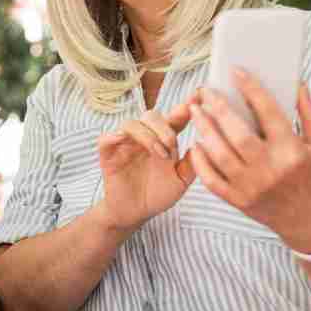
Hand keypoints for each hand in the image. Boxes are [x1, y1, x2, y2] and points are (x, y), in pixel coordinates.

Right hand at [95, 103, 196, 232]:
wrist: (136, 214)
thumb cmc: (158, 195)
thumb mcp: (181, 181)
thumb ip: (192, 163)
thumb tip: (204, 141)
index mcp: (164, 140)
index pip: (175, 117)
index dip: (185, 106)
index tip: (198, 97)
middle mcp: (145, 137)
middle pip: (151, 115)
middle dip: (164, 128)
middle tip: (172, 147)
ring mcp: (125, 144)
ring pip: (132, 123)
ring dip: (147, 136)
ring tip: (160, 155)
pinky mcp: (108, 154)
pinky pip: (106, 138)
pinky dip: (114, 136)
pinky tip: (124, 142)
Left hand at [188, 71, 310, 252]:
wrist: (307, 220)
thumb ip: (310, 113)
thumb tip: (298, 83)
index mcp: (292, 151)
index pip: (269, 113)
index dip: (251, 89)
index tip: (236, 71)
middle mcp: (270, 169)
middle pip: (237, 133)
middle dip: (218, 107)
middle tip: (205, 90)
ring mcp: (251, 187)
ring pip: (220, 154)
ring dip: (204, 130)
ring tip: (196, 111)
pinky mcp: (238, 201)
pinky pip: (211, 180)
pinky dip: (201, 161)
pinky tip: (196, 143)